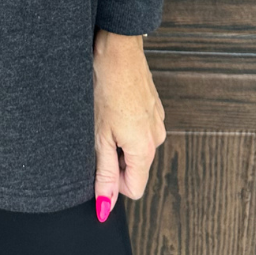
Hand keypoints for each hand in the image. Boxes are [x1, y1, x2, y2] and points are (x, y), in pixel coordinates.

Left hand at [92, 29, 165, 220]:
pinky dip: (126, 124)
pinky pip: (141, 129)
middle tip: (98, 133)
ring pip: (137, 147)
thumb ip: (104, 172)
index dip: (112, 182)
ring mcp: (158, 121)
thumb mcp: (100, 134)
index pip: (134, 189)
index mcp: (144, 149)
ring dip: (119, 140)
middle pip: (135, 168)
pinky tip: (114, 105)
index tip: (97, 161)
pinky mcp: (154, 107)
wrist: (118, 49)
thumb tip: (106, 205)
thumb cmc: (107, 87)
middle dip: (114, 159)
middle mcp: (157, 138)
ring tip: (105, 116)